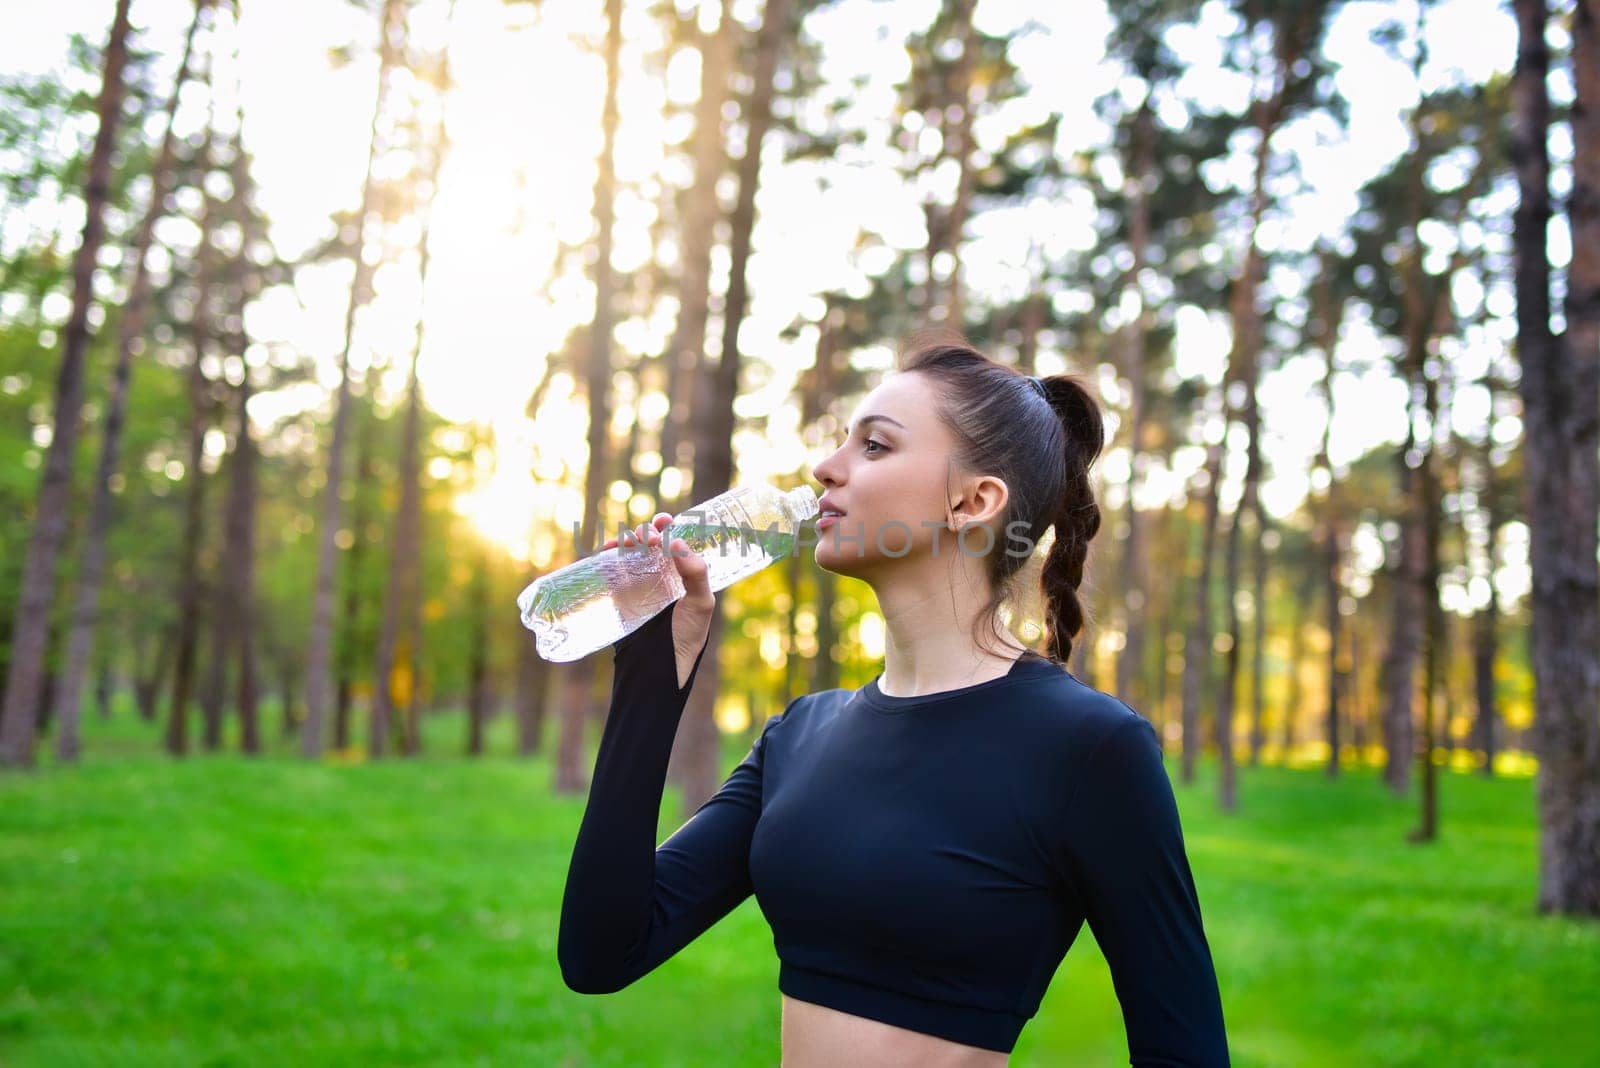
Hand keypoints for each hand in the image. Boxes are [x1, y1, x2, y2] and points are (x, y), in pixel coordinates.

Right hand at [602, 513, 714, 688]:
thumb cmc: (689, 634)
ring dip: (627, 539)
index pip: (675, 539)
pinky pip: (611, 566)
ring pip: (630, 549)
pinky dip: (607, 553)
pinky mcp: (620, 591)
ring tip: (628, 543)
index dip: (668, 526)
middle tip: (647, 539)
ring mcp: (639, 579)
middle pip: (650, 540)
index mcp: (683, 569)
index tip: (664, 522)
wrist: (661, 665)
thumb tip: (676, 543)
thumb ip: (696, 573)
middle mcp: (661, 570)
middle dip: (646, 532)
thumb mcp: (702, 603)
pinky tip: (607, 550)